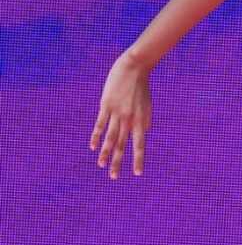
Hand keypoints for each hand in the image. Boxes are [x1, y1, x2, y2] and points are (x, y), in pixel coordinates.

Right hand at [89, 51, 152, 178]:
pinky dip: (96, 136)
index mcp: (141, 121)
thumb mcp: (146, 105)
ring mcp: (117, 112)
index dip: (138, 159)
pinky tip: (92, 147)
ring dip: (105, 152)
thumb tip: (144, 132)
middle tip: (113, 177)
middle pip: (122, 145)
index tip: (136, 173)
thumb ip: (144, 120)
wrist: (135, 67)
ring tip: (101, 165)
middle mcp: (130, 119)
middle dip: (117, 161)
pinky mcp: (106, 105)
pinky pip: (100, 124)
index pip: (139, 145)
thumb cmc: (141, 88)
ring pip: (110, 137)